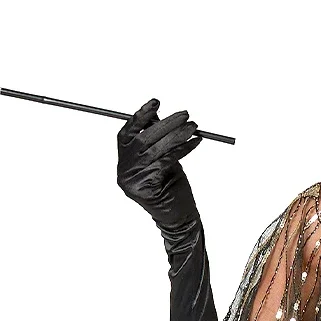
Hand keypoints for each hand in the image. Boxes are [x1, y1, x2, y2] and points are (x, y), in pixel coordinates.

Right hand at [116, 97, 202, 230]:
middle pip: (142, 139)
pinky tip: (195, 142)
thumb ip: (157, 140)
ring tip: (194, 127)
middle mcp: (124, 171)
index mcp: (124, 162)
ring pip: (155, 150)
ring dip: (177, 135)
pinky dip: (183, 149)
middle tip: (186, 115)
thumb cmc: (172, 187)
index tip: (156, 102)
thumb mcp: (163, 159)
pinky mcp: (145, 188)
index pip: (127, 134)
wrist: (180, 218)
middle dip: (165, 124)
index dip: (141, 116)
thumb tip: (160, 114)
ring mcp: (132, 181)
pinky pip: (166, 161)